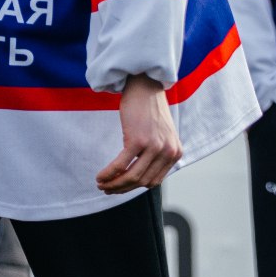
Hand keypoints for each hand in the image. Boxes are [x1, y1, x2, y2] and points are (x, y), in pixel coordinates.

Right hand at [97, 74, 183, 193]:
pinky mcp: (138, 140)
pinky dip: (108, 173)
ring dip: (113, 184)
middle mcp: (168, 152)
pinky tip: (100, 176)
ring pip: (132, 177)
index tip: (121, 187)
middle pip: (142, 182)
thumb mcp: (161, 136)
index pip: (154, 181)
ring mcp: (154, 147)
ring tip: (101, 184)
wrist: (146, 87)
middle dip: (121, 188)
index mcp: (175, 153)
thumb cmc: (149, 111)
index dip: (134, 188)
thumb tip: (138, 178)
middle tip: (107, 189)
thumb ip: (156, 155)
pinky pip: (120, 165)